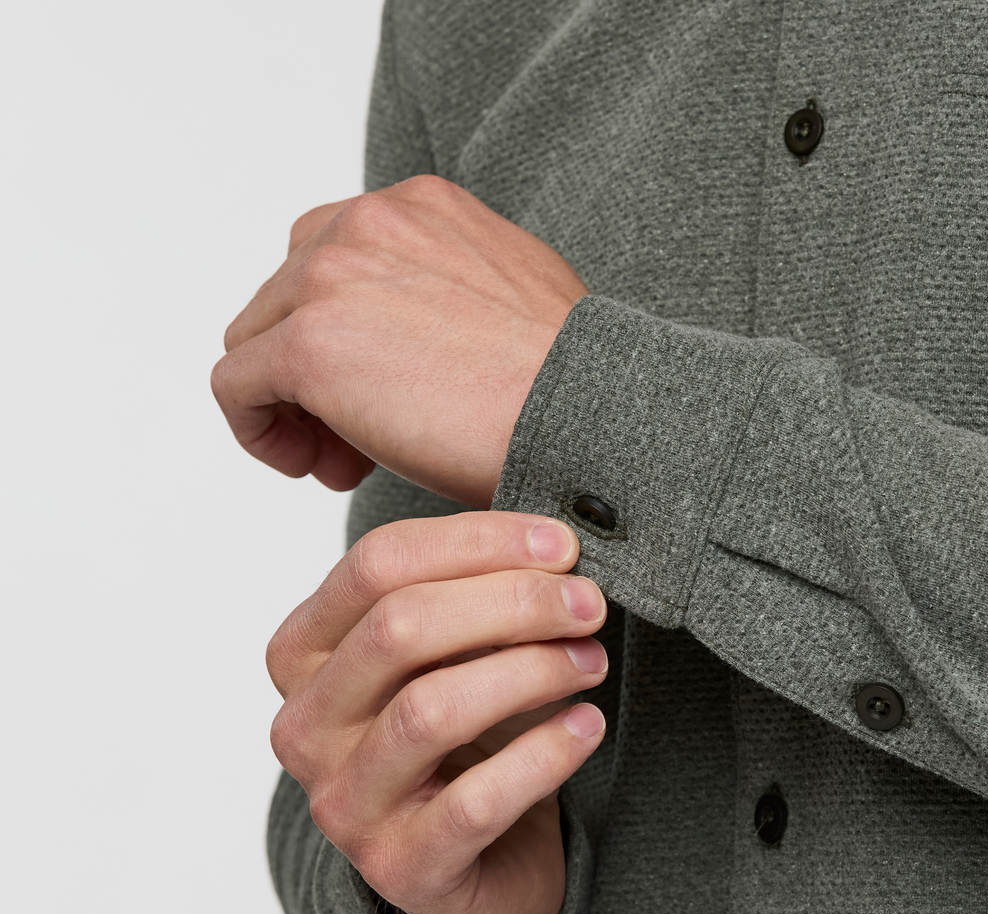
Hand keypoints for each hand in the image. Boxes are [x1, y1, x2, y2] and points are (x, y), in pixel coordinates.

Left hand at [211, 176, 589, 505]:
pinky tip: (311, 467)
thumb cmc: (568, 382)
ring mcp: (330, 279)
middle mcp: (367, 221)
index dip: (346, 329)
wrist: (584, 414)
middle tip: (357, 437)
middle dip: (314, 371)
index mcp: (420, 205)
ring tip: (340, 461)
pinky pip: (236, 388)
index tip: (382, 390)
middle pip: (286, 295)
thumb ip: (455, 285)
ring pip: (257, 341)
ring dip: (292, 405)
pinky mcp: (308, 345)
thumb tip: (430, 329)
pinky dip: (260, 432)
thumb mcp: (515, 292)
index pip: (336, 253)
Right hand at [267, 510, 607, 913]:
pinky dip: (543, 753)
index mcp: (305, 654)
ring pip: (431, 709)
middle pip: (399, 629)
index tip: (562, 545)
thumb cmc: (468, 739)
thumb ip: (479, 596)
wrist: (479, 864)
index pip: (378, 565)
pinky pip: (476, 800)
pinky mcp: (399, 866)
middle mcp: (305, 727)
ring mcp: (344, 803)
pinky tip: (587, 726)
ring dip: (530, 672)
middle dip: (512, 602)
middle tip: (588, 604)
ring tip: (592, 661)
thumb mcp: (458, 655)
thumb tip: (555, 548)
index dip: (477, 542)